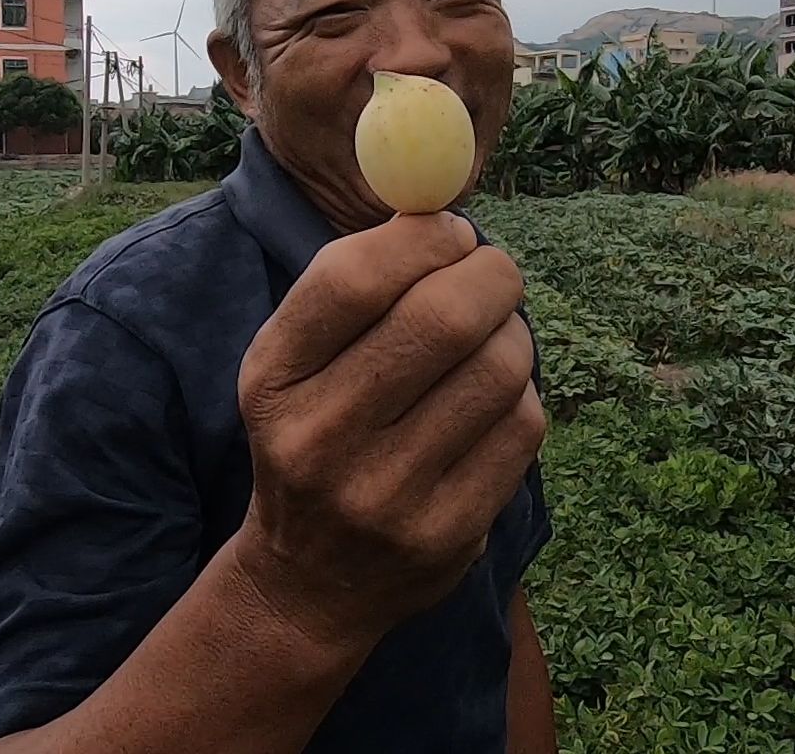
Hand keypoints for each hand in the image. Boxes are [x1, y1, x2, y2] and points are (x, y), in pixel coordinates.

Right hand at [232, 212, 545, 649]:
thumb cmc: (313, 436)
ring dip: (512, 333)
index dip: (420, 239)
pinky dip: (521, 394)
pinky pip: (522, 427)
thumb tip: (442, 211)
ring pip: (498, 368)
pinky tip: (494, 399)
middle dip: (490, 275)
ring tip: (494, 337)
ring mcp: (385, 495)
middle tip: (494, 271)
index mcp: (272, 381)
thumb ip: (352, 287)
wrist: (306, 583)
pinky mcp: (447, 534)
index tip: (451, 232)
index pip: (351, 279)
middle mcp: (319, 440)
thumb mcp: (293, 365)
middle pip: (442, 318)